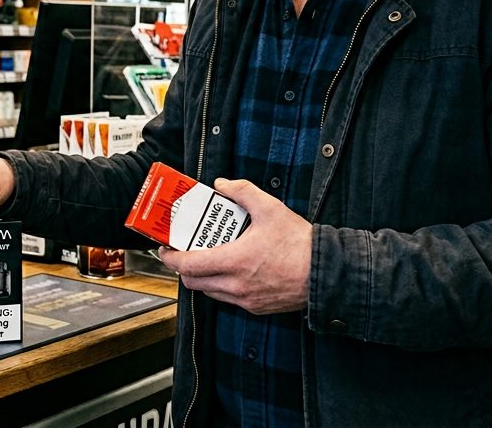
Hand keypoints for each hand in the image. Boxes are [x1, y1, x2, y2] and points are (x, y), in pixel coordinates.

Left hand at [157, 178, 312, 314]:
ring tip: (209, 257)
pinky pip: (228, 298)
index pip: (188, 266)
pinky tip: (232, 269)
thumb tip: (222, 184)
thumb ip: (242, 191)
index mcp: (234, 261)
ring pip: (210, 291)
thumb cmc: (300, 244)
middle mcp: (236, 285)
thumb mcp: (270, 208)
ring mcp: (246, 300)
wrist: (327, 273)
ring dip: (203, 277)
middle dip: (184, 267)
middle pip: (193, 282)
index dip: (170, 258)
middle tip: (185, 251)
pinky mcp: (257, 307)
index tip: (165, 248)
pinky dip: (222, 285)